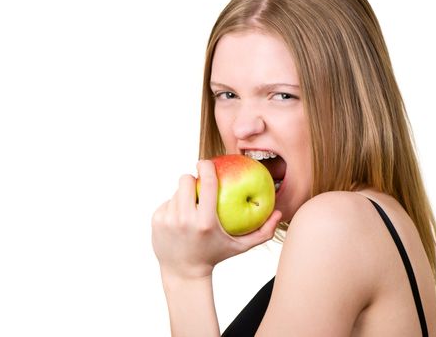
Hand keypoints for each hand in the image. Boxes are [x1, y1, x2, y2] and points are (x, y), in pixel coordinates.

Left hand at [151, 159, 281, 279]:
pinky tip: (179, 218)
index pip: (207, 183)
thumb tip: (279, 212)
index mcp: (205, 222)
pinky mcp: (156, 221)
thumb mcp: (240, 247)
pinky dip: (174, 206)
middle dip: (192, 179)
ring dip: (184, 195)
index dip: (206, 166)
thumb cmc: (215, 256)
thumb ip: (263, 232)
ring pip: (175, 192)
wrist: (184, 273)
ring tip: (191, 207)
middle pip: (186, 180)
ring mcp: (168, 220)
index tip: (207, 162)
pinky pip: (166, 203)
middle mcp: (184, 219)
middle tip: (199, 185)